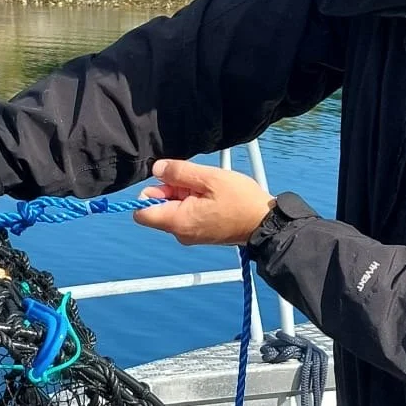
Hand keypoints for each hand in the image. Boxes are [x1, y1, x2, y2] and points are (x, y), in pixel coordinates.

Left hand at [133, 159, 273, 245]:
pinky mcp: (200, 234)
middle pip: (158, 209)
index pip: (141, 213)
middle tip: (195, 180)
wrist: (264, 224)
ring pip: (173, 210)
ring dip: (184, 195)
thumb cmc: (241, 201)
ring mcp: (190, 235)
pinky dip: (193, 203)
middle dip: (169, 191)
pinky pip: (186, 216)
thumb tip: (156, 169)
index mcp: (178, 221)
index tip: (168, 181)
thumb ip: (178, 172)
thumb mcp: (209, 178)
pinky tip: (211, 196)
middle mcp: (180, 233)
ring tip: (207, 188)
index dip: (149, 193)